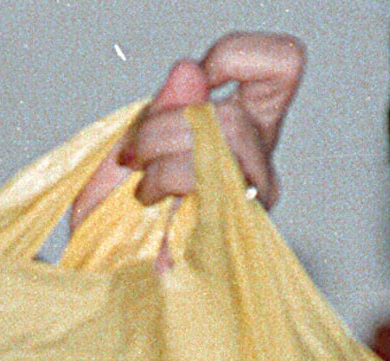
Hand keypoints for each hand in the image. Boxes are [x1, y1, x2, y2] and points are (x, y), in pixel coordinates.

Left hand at [73, 32, 305, 224]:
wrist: (109, 274)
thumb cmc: (120, 219)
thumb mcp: (129, 151)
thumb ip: (160, 110)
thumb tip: (187, 70)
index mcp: (241, 125)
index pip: (280, 64)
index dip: (235, 57)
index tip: (194, 79)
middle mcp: (256, 156)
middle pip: (233, 113)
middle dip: (165, 126)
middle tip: (136, 154)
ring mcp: (251, 192)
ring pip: (223, 137)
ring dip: (162, 156)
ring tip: (142, 188)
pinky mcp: (239, 223)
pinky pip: (204, 178)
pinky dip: (165, 181)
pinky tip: (150, 204)